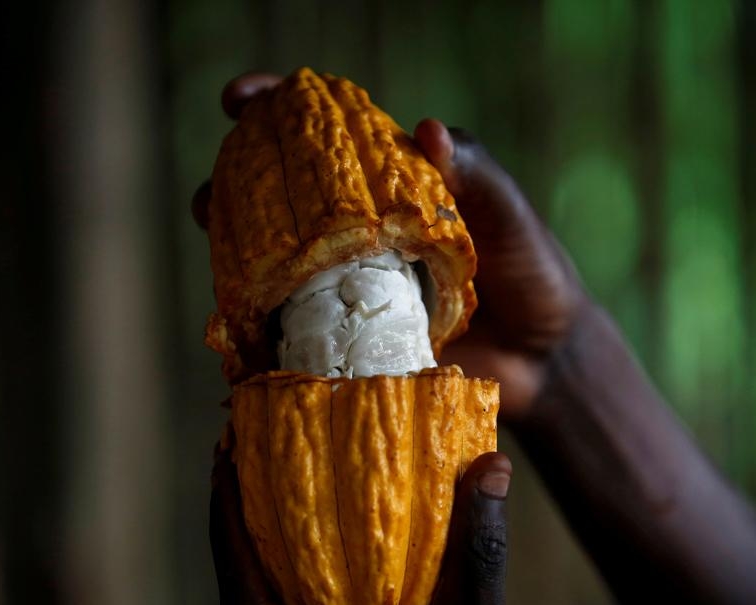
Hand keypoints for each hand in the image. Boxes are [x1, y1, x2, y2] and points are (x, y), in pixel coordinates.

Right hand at [193, 73, 587, 423]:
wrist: (544, 355)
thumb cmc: (531, 270)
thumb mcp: (508, 215)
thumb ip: (474, 173)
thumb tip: (425, 129)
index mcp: (389, 187)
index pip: (325, 135)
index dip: (275, 110)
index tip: (239, 98)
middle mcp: (359, 233)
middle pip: (280, 199)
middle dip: (233, 186)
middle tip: (211, 196)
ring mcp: (350, 286)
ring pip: (276, 262)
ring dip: (233, 254)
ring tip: (215, 251)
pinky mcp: (354, 339)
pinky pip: (299, 329)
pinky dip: (264, 326)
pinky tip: (238, 324)